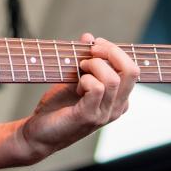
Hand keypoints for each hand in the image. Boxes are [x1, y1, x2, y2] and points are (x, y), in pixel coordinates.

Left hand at [19, 33, 139, 161]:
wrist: (39, 133)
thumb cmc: (57, 107)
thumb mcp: (73, 79)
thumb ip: (84, 60)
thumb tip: (89, 37)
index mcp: (118, 98)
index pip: (131, 69)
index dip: (114, 51)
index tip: (93, 44)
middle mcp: (117, 107)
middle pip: (131, 71)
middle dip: (110, 51)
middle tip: (90, 50)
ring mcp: (105, 114)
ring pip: (113, 79)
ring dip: (93, 65)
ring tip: (79, 68)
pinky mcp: (89, 116)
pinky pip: (97, 89)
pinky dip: (85, 79)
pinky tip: (75, 84)